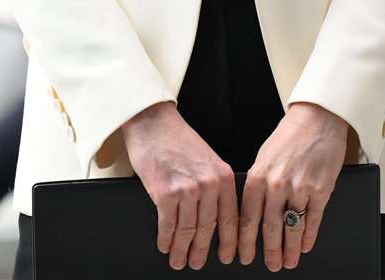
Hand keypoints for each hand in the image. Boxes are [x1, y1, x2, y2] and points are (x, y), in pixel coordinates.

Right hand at [122, 102, 238, 269]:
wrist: (153, 121)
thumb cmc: (177, 139)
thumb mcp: (207, 159)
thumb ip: (214, 185)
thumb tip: (213, 218)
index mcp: (223, 176)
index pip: (231, 218)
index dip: (229, 242)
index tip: (228, 256)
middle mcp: (209, 184)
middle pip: (208, 228)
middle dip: (202, 250)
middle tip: (197, 263)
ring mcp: (187, 189)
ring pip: (187, 230)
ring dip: (182, 249)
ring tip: (178, 260)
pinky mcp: (164, 192)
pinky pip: (167, 225)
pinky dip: (166, 239)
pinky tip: (165, 245)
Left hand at [238, 103, 347, 270]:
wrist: (316, 119)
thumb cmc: (289, 137)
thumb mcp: (263, 158)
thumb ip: (257, 184)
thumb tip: (252, 212)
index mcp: (257, 177)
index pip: (247, 218)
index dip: (245, 242)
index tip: (243, 256)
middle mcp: (276, 184)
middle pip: (270, 228)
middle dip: (270, 251)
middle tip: (271, 266)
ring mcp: (300, 188)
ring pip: (292, 227)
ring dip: (290, 249)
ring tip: (288, 262)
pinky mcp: (321, 189)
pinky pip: (313, 219)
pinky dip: (309, 236)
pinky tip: (305, 246)